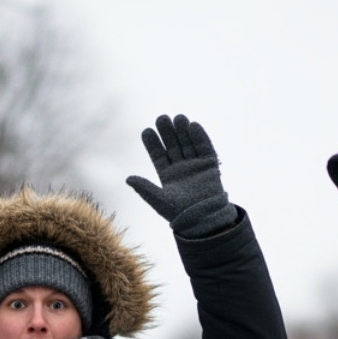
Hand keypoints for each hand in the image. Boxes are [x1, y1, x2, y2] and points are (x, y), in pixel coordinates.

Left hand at [126, 114, 236, 238]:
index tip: (147, 131)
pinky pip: (204, 148)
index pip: (159, 155)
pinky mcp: (210, 165)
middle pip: (173, 146)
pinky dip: (200, 136)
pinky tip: (193, 125)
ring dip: (183, 131)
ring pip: (188, 144)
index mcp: (167, 176)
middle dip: (167, 133)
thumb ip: (144, 188)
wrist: (203, 220)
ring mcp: (195, 165)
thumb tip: (128, 178)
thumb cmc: (179, 214)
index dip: (153, 143)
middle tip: (161, 118)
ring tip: (177, 118)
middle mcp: (181, 168)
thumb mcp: (159, 200)